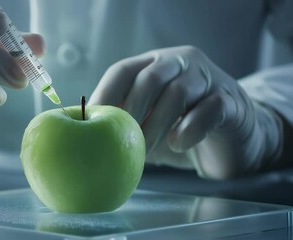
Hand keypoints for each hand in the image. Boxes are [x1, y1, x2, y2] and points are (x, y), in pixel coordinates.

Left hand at [89, 46, 281, 178]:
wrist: (233, 137)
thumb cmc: (182, 128)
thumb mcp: (149, 121)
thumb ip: (126, 121)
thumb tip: (88, 134)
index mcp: (155, 64)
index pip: (123, 70)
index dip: (105, 94)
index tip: (90, 121)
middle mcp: (180, 63)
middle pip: (149, 79)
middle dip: (130, 113)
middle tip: (118, 141)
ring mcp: (208, 79)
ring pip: (177, 93)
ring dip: (156, 126)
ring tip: (144, 152)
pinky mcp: (231, 100)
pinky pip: (209, 110)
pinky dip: (190, 129)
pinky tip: (178, 144)